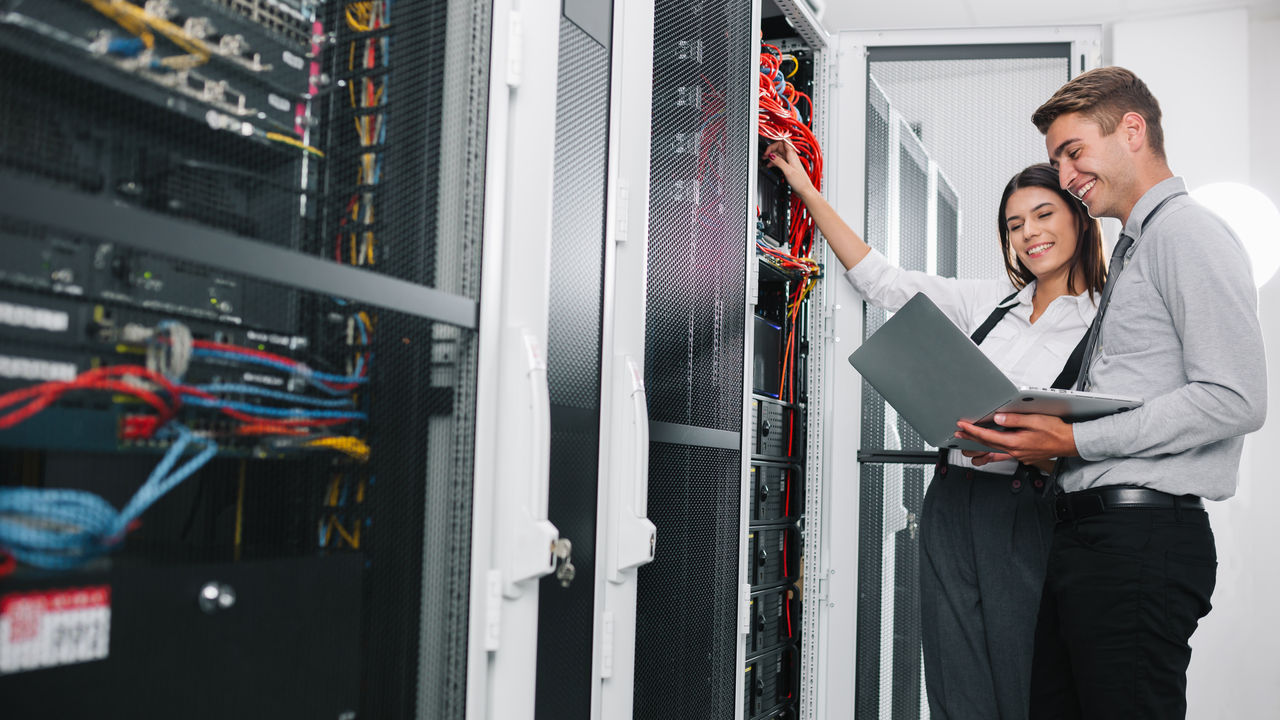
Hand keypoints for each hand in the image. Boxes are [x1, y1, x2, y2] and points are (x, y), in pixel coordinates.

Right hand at [763, 140, 814, 195]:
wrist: (804, 189)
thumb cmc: (800, 181)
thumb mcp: (788, 171)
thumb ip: (779, 162)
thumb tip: (771, 155)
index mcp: (792, 154)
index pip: (784, 141)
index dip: (776, 141)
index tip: (769, 146)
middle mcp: (791, 156)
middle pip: (779, 147)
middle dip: (771, 149)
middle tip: (764, 155)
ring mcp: (789, 161)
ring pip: (778, 154)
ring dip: (771, 156)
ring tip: (765, 160)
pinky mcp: (788, 166)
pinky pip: (779, 160)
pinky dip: (774, 161)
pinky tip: (770, 165)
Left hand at [954, 413, 1077, 465]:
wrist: (1070, 443)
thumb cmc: (1056, 431)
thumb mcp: (1035, 421)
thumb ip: (1015, 420)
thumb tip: (998, 419)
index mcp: (1016, 442)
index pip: (988, 436)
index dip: (973, 431)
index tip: (962, 426)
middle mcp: (1015, 451)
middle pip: (988, 445)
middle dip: (971, 438)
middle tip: (958, 433)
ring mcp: (1019, 455)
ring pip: (994, 451)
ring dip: (980, 447)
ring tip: (967, 444)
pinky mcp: (1023, 455)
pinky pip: (1003, 454)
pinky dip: (993, 452)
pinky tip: (988, 452)